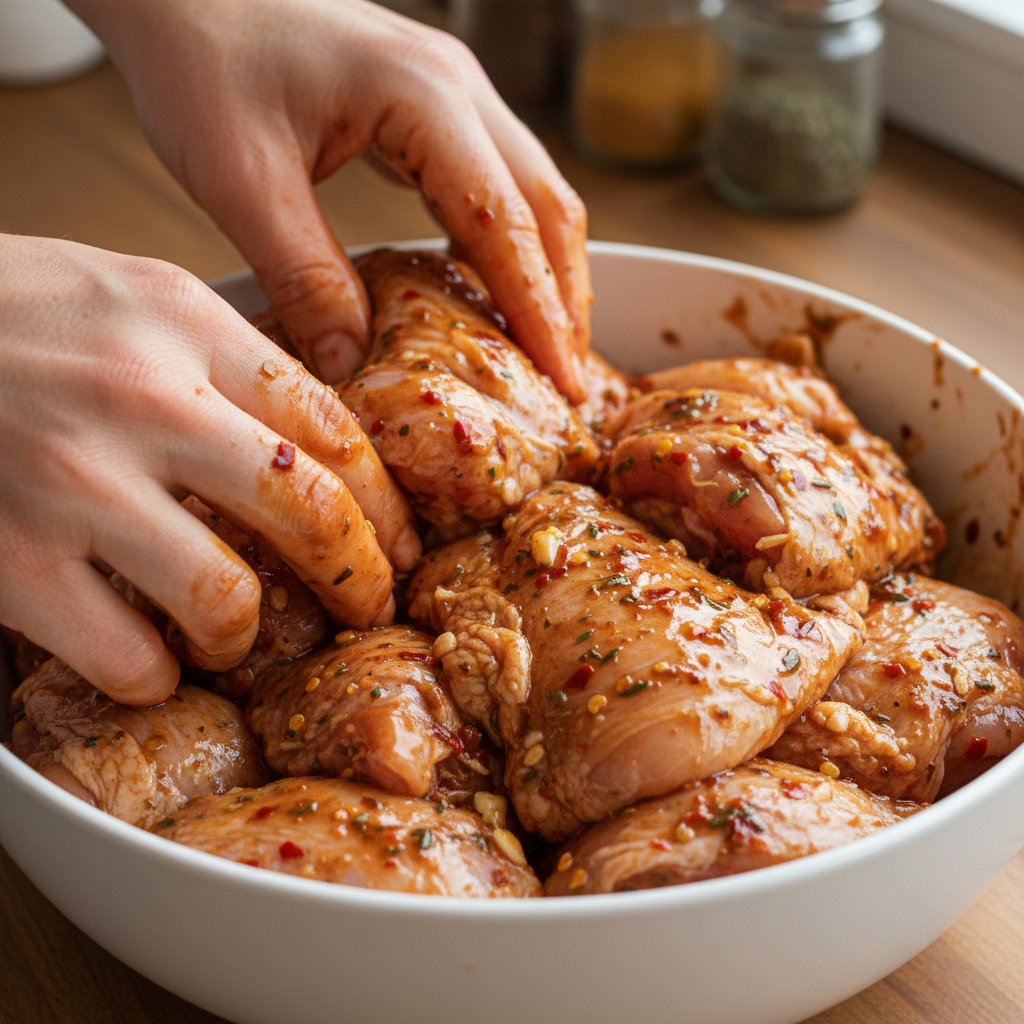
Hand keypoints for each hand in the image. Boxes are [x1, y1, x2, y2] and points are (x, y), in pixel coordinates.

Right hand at [0, 235, 419, 704]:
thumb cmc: (6, 311)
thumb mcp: (129, 293)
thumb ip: (224, 358)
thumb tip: (315, 437)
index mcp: (182, 322)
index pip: (332, 424)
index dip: (385, 499)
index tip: (401, 539)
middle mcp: (140, 398)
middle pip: (310, 509)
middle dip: (361, 575)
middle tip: (369, 604)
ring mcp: (73, 484)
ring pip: (225, 598)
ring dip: (248, 633)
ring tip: (238, 633)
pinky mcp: (10, 561)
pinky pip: (126, 658)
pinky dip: (154, 673)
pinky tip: (151, 657)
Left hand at [68, 0, 591, 401]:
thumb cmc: (202, 62)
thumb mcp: (243, 183)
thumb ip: (305, 278)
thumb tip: (350, 365)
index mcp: (422, 96)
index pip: (506, 221)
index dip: (540, 309)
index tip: (563, 377)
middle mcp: (458, 87)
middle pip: (548, 204)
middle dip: (565, 297)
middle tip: (570, 377)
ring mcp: (454, 91)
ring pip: (534, 192)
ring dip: (548, 271)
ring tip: (549, 347)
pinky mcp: (434, 106)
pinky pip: (497, 183)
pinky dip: (510, 245)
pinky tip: (498, 291)